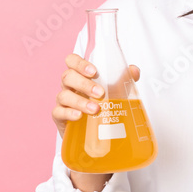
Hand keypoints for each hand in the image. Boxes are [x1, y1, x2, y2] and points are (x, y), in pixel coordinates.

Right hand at [52, 54, 140, 191]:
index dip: (79, 63)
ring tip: (95, 109)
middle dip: (84, 84)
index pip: (72, 61)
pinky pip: (58, 112)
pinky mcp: (59, 117)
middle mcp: (69, 85)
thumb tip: (134, 70)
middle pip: (67, 77)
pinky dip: (68, 113)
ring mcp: (63, 101)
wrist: (93, 131)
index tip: (94, 71)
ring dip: (80, 101)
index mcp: (80, 75)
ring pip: (64, 95)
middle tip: (100, 93)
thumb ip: (123, 79)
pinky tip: (79, 116)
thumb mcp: (115, 91)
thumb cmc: (103, 103)